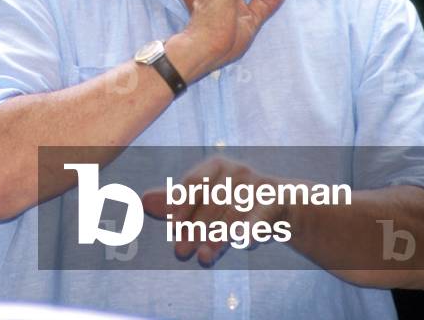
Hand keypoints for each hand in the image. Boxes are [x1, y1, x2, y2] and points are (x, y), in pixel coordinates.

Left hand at [142, 155, 289, 265]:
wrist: (280, 205)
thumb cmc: (233, 201)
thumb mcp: (205, 199)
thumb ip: (176, 201)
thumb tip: (143, 201)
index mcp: (216, 166)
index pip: (194, 183)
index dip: (182, 205)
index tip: (172, 227)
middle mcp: (237, 171)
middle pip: (211, 202)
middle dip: (194, 229)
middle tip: (180, 252)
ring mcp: (257, 186)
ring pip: (232, 215)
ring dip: (216, 238)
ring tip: (202, 258)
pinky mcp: (274, 203)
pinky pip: (260, 217)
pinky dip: (251, 230)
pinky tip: (242, 244)